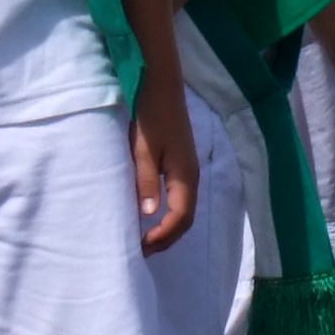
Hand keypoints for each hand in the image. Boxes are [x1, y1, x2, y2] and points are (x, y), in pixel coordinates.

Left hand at [132, 64, 200, 253]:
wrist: (162, 83)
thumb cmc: (151, 115)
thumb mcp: (143, 149)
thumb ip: (146, 181)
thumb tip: (149, 214)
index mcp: (185, 175)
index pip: (180, 217)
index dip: (163, 236)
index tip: (142, 247)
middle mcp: (191, 176)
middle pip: (186, 218)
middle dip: (167, 238)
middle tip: (143, 250)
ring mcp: (188, 169)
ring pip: (184, 208)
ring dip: (168, 227)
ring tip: (146, 238)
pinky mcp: (181, 162)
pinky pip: (180, 197)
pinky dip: (169, 213)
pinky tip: (152, 212)